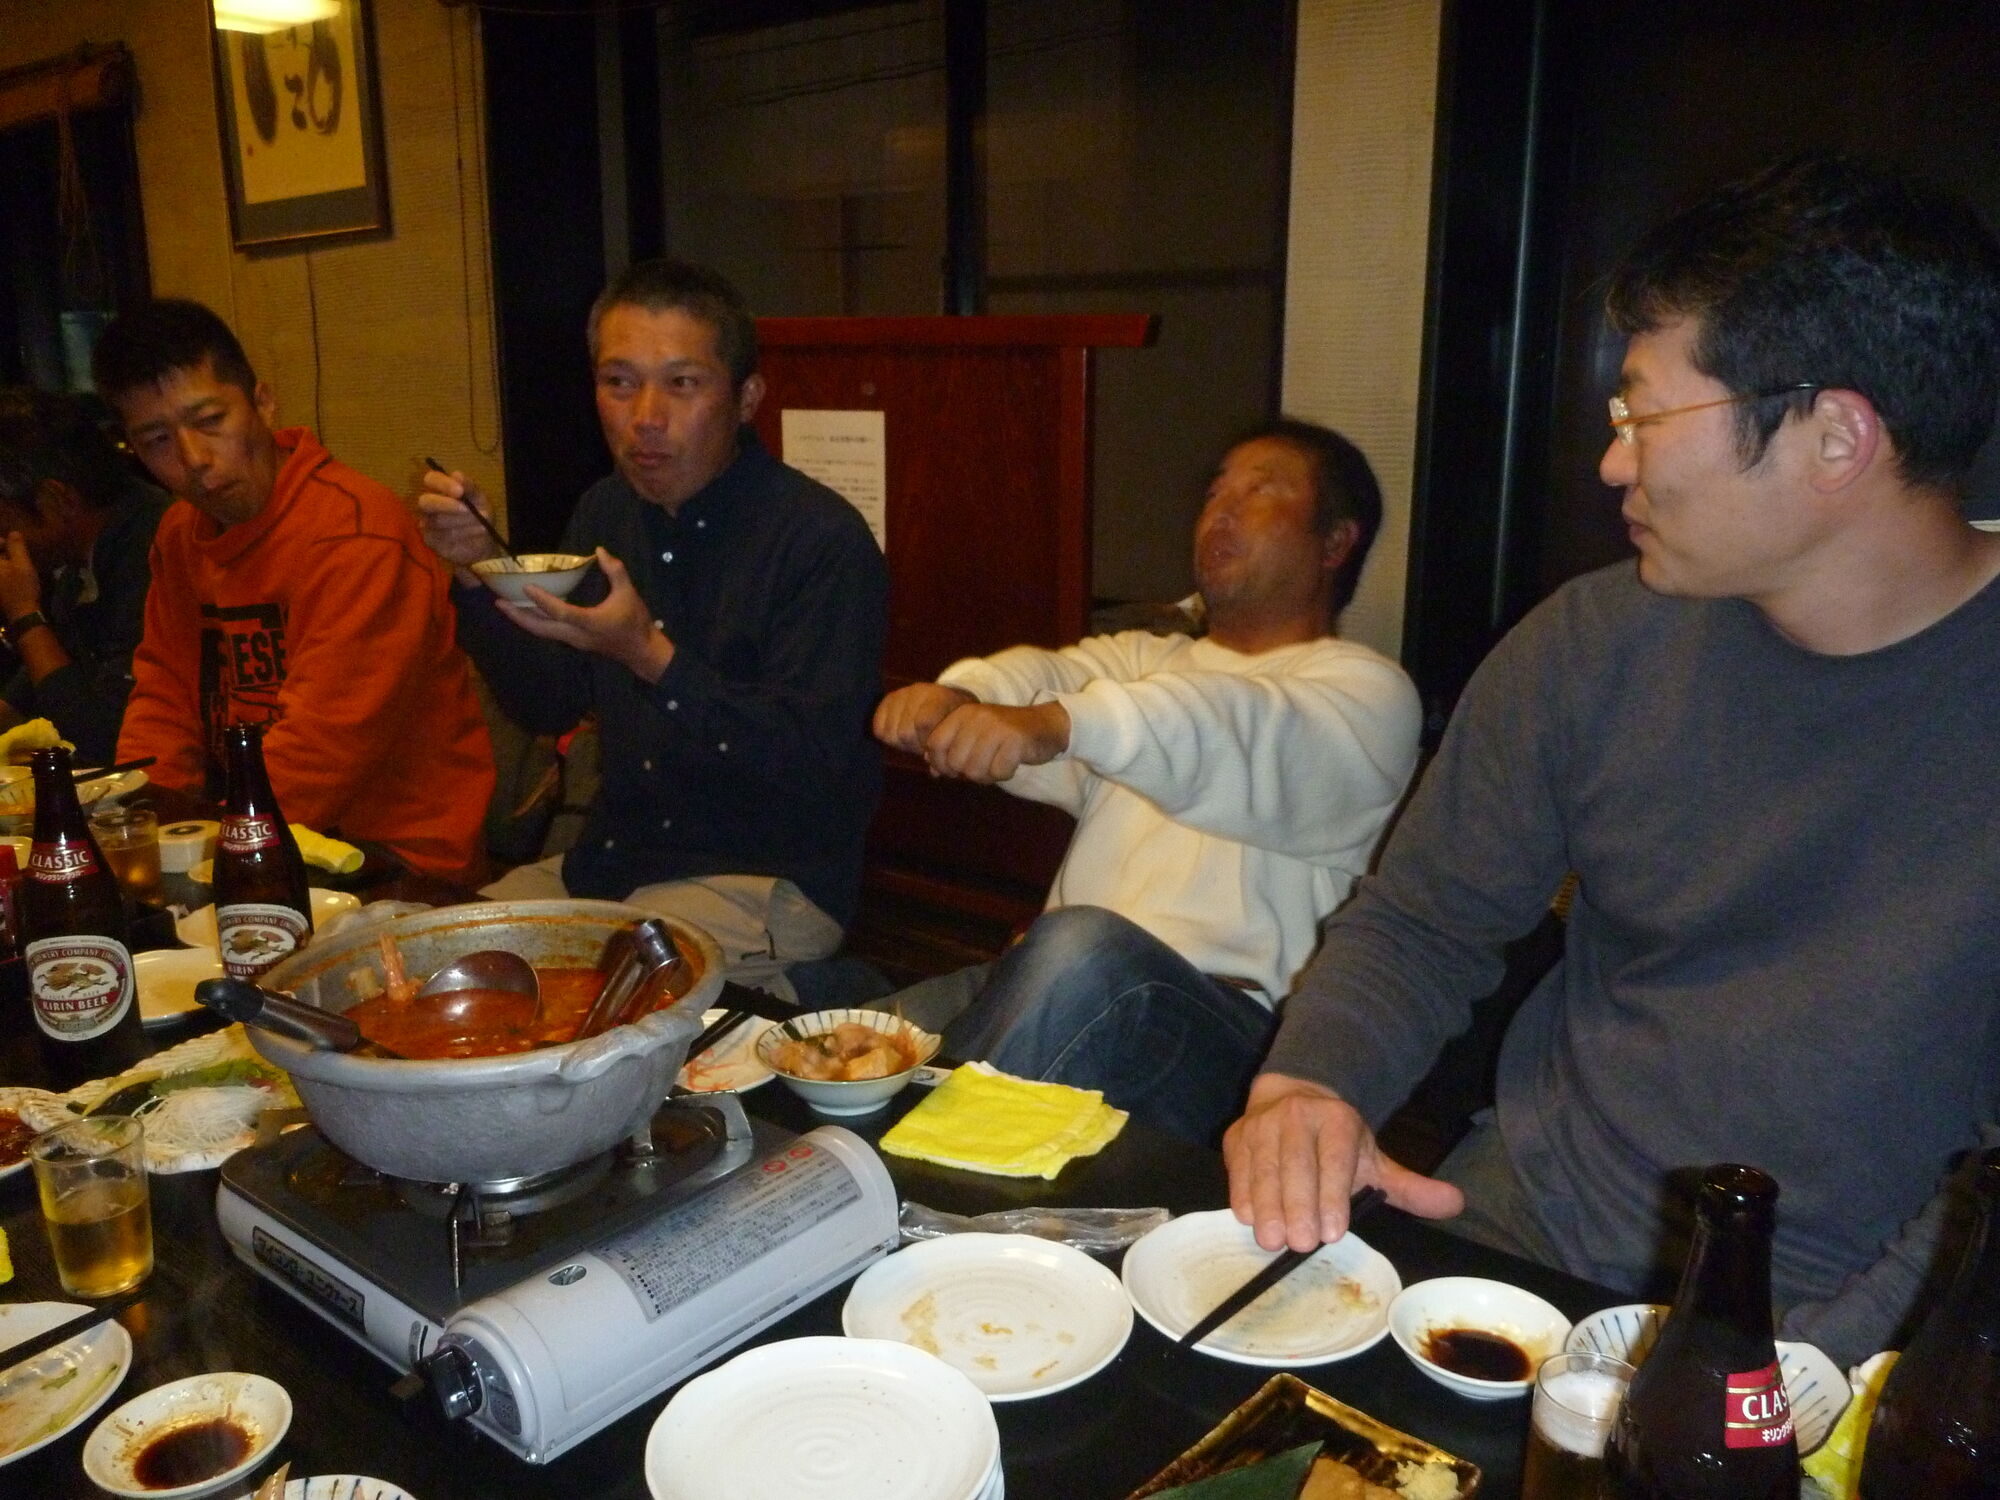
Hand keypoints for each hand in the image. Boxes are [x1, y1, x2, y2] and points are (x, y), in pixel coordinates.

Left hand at [0, 532, 40, 620]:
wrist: (22, 614)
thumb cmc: (22, 588)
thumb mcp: (23, 564)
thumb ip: (16, 546)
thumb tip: (13, 533)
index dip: (0, 542)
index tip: (8, 543)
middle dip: (2, 552)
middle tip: (12, 550)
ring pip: (1, 566)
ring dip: (4, 561)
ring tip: (14, 561)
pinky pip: (1, 575)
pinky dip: (5, 570)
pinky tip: (12, 572)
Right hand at [415, 467, 504, 577]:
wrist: (484, 543)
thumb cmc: (480, 516)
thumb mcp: (481, 500)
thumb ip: (470, 487)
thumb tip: (457, 475)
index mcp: (441, 489)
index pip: (431, 479)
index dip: (443, 484)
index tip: (460, 491)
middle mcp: (430, 504)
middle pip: (425, 501)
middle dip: (446, 505)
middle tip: (468, 510)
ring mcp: (427, 523)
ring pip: (436, 521)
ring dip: (462, 521)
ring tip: (481, 524)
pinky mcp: (431, 540)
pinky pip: (441, 537)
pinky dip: (463, 534)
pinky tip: (477, 533)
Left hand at [496, 548, 673, 681]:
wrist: (642, 651)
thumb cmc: (635, 622)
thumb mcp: (629, 593)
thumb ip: (615, 571)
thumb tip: (600, 550)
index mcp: (588, 622)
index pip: (560, 612)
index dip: (542, 600)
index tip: (526, 587)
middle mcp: (576, 635)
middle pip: (540, 628)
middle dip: (518, 617)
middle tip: (499, 603)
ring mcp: (574, 641)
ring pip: (542, 633)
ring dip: (524, 621)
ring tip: (507, 607)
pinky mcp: (575, 642)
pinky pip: (549, 633)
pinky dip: (535, 623)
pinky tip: (529, 613)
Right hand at [874, 682, 975, 752]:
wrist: (941, 699)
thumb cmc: (948, 720)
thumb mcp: (952, 731)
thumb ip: (944, 750)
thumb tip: (933, 772)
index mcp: (938, 698)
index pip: (924, 723)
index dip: (925, 742)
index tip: (932, 747)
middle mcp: (917, 692)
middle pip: (905, 732)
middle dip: (914, 744)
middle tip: (922, 743)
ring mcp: (901, 694)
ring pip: (890, 733)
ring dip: (901, 742)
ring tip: (913, 736)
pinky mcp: (887, 700)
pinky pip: (878, 729)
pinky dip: (887, 735)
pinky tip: (900, 732)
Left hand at [921, 700, 1070, 782]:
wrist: (1045, 725)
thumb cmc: (1004, 735)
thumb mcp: (974, 736)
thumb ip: (951, 749)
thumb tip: (931, 767)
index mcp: (962, 714)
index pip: (934, 745)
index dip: (941, 764)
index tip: (956, 769)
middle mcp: (976, 717)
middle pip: (955, 763)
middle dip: (968, 772)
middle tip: (984, 765)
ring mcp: (996, 727)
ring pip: (975, 771)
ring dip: (987, 775)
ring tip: (997, 763)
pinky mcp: (1015, 740)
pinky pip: (998, 772)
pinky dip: (1005, 774)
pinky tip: (1011, 762)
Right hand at [1223, 1072, 1464, 1251]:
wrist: (1291, 1097)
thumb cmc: (1335, 1143)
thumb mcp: (1374, 1160)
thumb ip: (1409, 1187)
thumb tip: (1456, 1203)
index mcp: (1337, 1120)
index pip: (1334, 1157)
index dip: (1332, 1194)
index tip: (1333, 1232)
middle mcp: (1297, 1116)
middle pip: (1295, 1164)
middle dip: (1297, 1206)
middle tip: (1300, 1244)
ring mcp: (1262, 1124)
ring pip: (1263, 1167)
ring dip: (1266, 1205)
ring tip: (1271, 1239)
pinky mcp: (1236, 1136)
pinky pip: (1238, 1168)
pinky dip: (1242, 1194)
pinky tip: (1250, 1218)